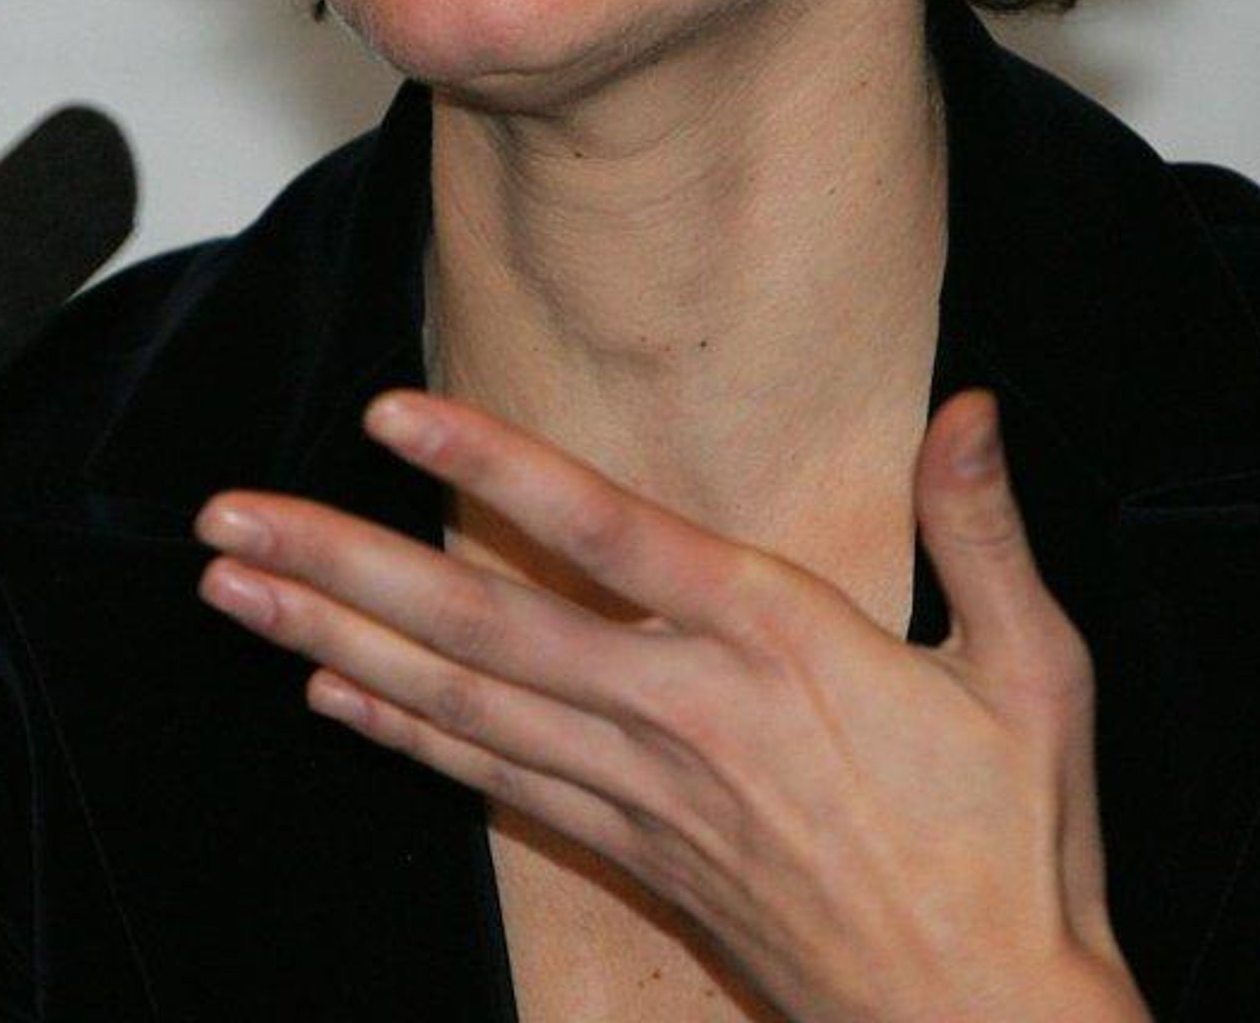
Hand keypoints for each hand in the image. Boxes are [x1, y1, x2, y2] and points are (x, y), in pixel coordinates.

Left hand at [193, 387, 1151, 1022]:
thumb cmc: (1009, 850)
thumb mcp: (1035, 675)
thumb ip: (983, 530)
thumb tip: (973, 408)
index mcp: (769, 641)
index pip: (601, 532)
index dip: (491, 463)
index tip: (386, 410)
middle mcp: (675, 708)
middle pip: (476, 623)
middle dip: (339, 566)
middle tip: (224, 520)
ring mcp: (636, 787)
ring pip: (455, 700)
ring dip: (332, 639)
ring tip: (232, 589)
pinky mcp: (625, 847)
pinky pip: (487, 778)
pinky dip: (397, 731)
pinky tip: (325, 694)